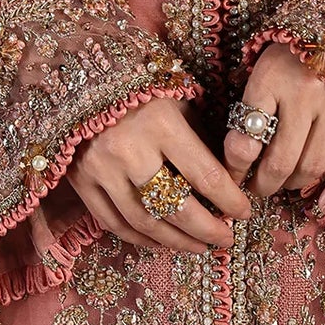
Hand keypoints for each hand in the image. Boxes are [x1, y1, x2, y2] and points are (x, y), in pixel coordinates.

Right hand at [68, 96, 252, 255]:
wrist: (79, 77)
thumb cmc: (138, 86)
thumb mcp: (176, 100)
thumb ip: (199, 140)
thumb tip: (227, 182)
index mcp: (162, 124)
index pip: (206, 175)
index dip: (230, 200)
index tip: (245, 212)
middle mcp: (130, 150)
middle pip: (177, 207)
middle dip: (208, 230)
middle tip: (227, 239)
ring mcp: (102, 170)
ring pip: (146, 222)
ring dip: (177, 241)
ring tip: (200, 247)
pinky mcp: (81, 182)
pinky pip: (114, 223)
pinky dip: (140, 238)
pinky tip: (161, 242)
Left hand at [222, 42, 324, 208]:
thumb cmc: (297, 39)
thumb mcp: (264, 57)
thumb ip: (253, 99)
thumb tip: (239, 153)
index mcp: (271, 75)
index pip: (245, 138)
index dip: (233, 166)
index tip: (229, 174)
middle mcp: (305, 93)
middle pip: (280, 161)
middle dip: (262, 185)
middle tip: (253, 190)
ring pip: (313, 166)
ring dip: (292, 186)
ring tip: (281, 187)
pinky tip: (320, 208)